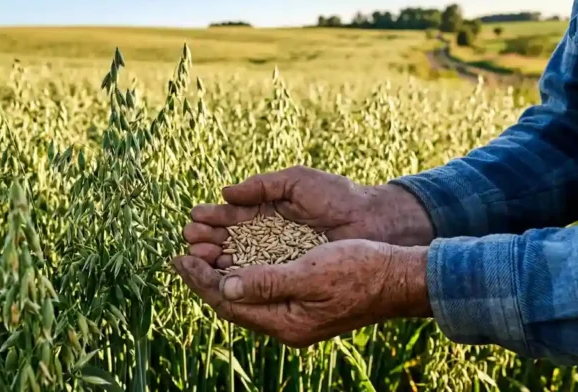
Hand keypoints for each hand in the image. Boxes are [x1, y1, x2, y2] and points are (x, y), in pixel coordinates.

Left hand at [172, 239, 430, 347]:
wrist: (399, 277)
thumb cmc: (360, 270)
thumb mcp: (312, 273)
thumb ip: (268, 282)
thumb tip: (227, 286)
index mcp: (286, 322)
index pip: (228, 303)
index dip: (200, 280)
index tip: (178, 259)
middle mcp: (286, 323)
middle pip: (232, 302)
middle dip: (204, 278)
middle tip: (180, 255)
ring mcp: (296, 314)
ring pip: (246, 295)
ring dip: (221, 274)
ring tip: (200, 253)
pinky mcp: (304, 301)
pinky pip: (262, 289)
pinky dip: (243, 272)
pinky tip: (236, 257)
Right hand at [183, 166, 433, 268]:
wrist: (374, 220)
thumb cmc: (338, 196)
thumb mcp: (297, 182)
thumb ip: (261, 185)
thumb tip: (225, 193)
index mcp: (271, 213)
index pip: (234, 219)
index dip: (214, 220)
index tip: (193, 219)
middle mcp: (272, 239)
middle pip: (231, 243)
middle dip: (208, 242)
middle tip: (189, 240)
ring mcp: (282, 260)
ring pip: (241, 263)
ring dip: (216, 260)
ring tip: (196, 256)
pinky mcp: (292, 277)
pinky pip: (261, 279)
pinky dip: (239, 277)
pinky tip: (221, 274)